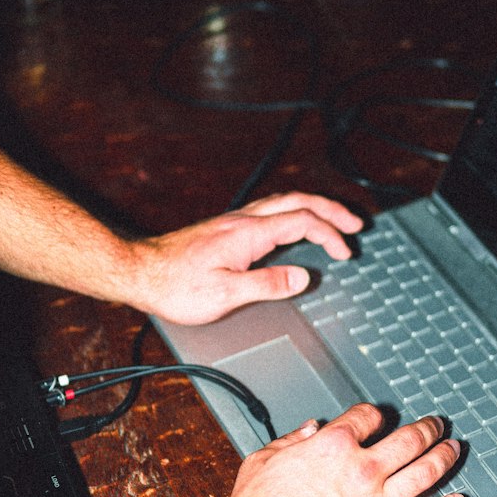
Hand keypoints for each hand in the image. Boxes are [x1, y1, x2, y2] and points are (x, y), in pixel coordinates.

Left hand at [133, 192, 363, 324]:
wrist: (140, 272)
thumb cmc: (177, 287)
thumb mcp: (225, 294)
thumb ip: (268, 284)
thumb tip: (303, 277)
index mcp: (248, 234)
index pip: (302, 222)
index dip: (330, 234)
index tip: (346, 251)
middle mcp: (243, 221)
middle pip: (298, 201)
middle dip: (332, 210)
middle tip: (356, 224)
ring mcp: (234, 222)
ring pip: (284, 202)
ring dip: (314, 209)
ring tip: (334, 221)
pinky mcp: (226, 229)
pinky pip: (270, 211)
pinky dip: (294, 214)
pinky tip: (294, 227)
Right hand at [224, 404, 464, 496]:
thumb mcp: (261, 461)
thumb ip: (290, 441)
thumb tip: (308, 430)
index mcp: (333, 446)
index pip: (367, 417)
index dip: (376, 415)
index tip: (380, 419)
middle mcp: (363, 470)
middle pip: (409, 441)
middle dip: (428, 429)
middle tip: (437, 425)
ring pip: (425, 474)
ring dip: (444, 458)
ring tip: (454, 449)